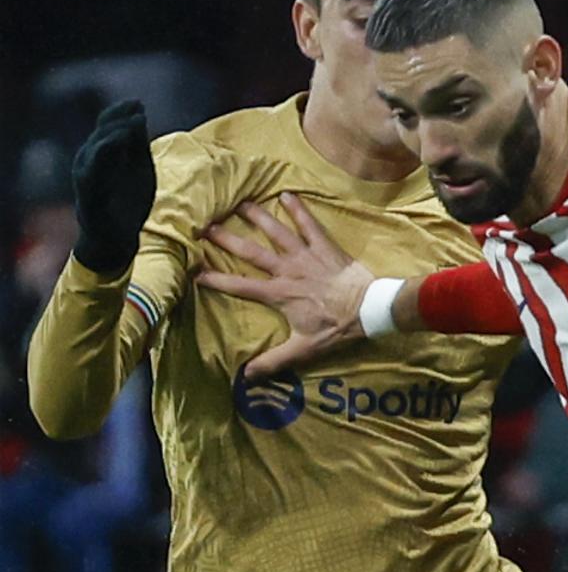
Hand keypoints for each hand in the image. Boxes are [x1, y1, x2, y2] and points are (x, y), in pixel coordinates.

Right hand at [72, 99, 156, 273]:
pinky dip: (104, 154)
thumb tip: (139, 116)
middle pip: (101, 133)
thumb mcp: (139, 170)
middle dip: (119, 119)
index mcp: (100, 153)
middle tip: (138, 110)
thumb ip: (137, 146)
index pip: (107, 125)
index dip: (121, 112)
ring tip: (132, 123)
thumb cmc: (128, 203)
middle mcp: (87, 160)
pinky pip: (92, 171)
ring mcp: (84, 177)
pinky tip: (117, 143)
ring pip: (95, 148)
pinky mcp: (86, 194)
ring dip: (113, 132)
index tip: (139, 104)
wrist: (116, 239)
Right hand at [197, 193, 373, 378]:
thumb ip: (273, 361)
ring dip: (256, 216)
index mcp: (278, 294)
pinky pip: (309, 224)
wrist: (368, 310)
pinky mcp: (324, 246)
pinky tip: (287, 194)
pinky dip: (299, 209)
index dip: (217, 279)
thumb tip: (246, 377)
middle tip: (205, 224)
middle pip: (250, 251)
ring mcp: (305, 255)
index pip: (240, 286)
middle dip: (226, 238)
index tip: (196, 272)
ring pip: (276, 231)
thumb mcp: (302, 349)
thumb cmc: (335, 330)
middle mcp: (286, 270)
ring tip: (238, 201)